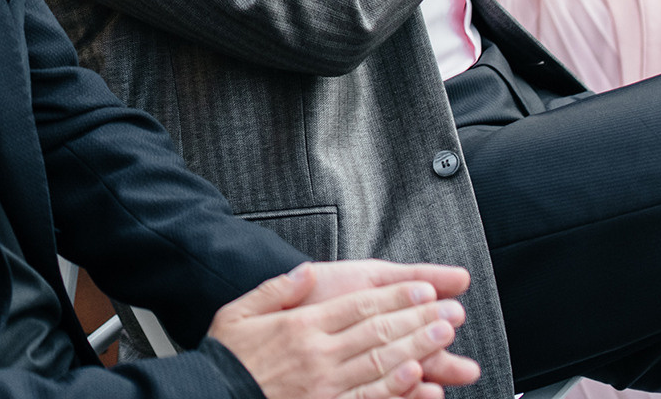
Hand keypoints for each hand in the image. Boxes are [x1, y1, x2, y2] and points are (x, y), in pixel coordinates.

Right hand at [208, 260, 476, 398]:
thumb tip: (306, 273)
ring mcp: (326, 386)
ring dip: (418, 349)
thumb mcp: (239, 312)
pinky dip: (398, 390)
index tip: (423, 289)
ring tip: (445, 337)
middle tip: (449, 310)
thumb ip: (276, 289)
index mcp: (301, 326)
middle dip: (418, 318)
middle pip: (379, 332)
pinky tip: (420, 382)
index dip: (396, 297)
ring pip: (381, 363)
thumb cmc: (226, 359)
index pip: (359, 306)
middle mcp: (319, 355)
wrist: (210, 397)